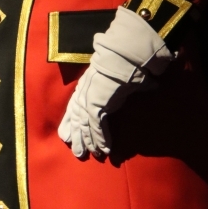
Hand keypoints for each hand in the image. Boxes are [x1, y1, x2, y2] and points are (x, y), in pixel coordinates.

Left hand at [58, 6, 173, 158]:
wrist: (126, 54)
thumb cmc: (125, 61)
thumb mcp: (118, 74)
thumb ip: (122, 84)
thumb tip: (140, 86)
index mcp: (88, 83)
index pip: (75, 105)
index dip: (71, 120)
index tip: (67, 133)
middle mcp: (85, 91)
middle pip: (76, 117)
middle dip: (76, 135)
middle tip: (76, 151)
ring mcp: (89, 97)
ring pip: (84, 124)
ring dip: (87, 141)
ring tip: (87, 154)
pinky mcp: (97, 103)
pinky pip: (97, 125)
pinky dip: (100, 138)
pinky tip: (103, 149)